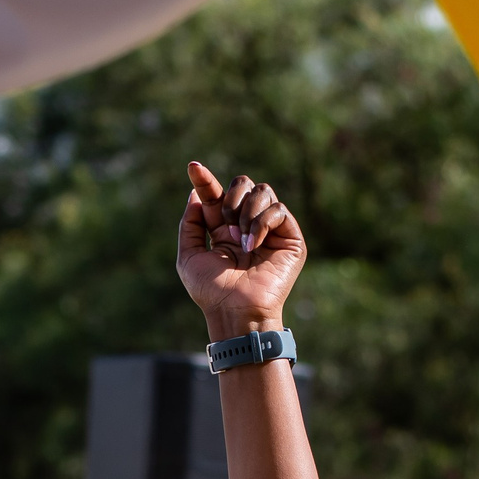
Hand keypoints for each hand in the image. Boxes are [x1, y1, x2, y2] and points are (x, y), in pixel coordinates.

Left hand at [176, 160, 307, 338]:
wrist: (235, 311)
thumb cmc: (211, 291)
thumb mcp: (189, 256)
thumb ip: (191, 224)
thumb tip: (197, 193)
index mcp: (224, 229)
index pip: (216, 195)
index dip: (205, 179)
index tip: (192, 167)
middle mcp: (247, 225)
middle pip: (243, 184)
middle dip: (231, 196)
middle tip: (225, 222)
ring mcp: (270, 230)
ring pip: (263, 191)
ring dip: (247, 211)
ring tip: (241, 240)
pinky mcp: (289, 238)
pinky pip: (278, 210)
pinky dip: (262, 223)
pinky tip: (253, 244)